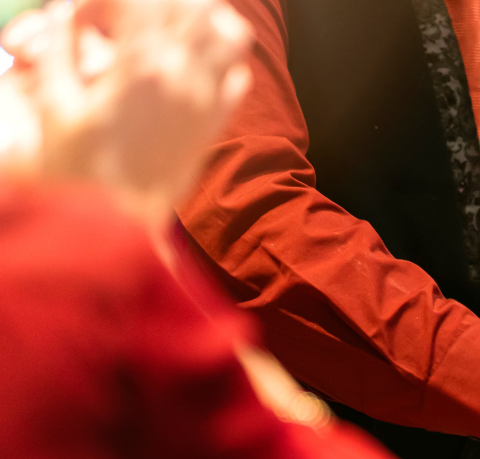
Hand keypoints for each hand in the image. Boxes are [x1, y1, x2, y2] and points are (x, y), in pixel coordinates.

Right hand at [0, 0, 250, 225]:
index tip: (92, 14)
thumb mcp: (55, 103)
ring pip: (232, 34)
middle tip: (138, 15)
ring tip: (173, 32)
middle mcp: (184, 78)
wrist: (119, 229)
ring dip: (205, 23)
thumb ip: (60, 45)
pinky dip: (221, 64)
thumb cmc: (77, 171)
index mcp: (140, 66)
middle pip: (198, 5)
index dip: (110, 1)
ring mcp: (206, 102)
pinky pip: (238, 79)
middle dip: (165, 2)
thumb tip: (70, 10)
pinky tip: (191, 73)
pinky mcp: (214, 126)